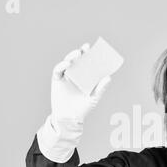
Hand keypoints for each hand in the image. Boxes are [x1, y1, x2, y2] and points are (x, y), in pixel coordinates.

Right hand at [36, 43, 111, 162]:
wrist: (69, 118)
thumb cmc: (83, 109)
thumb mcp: (94, 98)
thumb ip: (101, 88)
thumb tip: (109, 77)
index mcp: (85, 77)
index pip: (88, 63)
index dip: (91, 55)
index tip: (94, 48)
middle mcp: (76, 75)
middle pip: (78, 60)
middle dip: (81, 53)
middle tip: (86, 48)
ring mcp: (66, 76)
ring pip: (68, 62)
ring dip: (72, 56)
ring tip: (77, 54)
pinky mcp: (57, 80)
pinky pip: (58, 70)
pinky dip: (61, 65)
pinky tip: (67, 64)